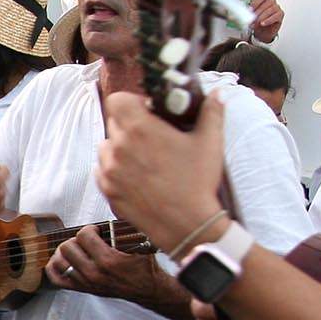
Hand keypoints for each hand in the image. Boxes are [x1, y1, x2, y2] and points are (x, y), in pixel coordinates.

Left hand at [45, 223, 173, 311]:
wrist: (148, 289)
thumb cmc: (144, 266)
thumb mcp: (141, 243)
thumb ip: (128, 226)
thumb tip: (118, 205)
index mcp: (108, 261)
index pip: (83, 236)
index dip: (89, 229)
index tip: (96, 230)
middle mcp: (94, 273)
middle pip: (67, 247)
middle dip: (76, 239)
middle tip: (87, 240)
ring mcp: (86, 282)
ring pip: (59, 261)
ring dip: (66, 252)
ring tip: (77, 249)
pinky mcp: (82, 289)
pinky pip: (57, 278)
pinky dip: (55, 267)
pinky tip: (63, 260)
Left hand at [97, 87, 227, 252]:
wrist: (187, 225)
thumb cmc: (198, 183)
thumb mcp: (210, 143)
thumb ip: (211, 112)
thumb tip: (217, 94)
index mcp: (140, 129)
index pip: (118, 100)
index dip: (132, 102)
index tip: (147, 111)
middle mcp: (119, 147)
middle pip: (114, 122)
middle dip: (131, 125)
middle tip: (152, 136)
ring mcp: (110, 170)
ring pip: (106, 146)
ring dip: (120, 147)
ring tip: (144, 158)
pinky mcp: (107, 190)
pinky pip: (103, 170)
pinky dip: (115, 170)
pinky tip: (137, 176)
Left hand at [248, 0, 284, 43]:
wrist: (262, 32)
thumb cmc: (257, 22)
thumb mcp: (250, 16)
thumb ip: (248, 12)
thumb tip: (243, 12)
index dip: (255, 3)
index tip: (249, 10)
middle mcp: (271, 1)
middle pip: (266, 3)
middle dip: (257, 12)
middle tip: (251, 18)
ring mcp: (276, 7)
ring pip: (271, 9)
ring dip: (262, 17)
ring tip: (256, 23)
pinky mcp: (280, 14)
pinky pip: (276, 16)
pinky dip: (268, 20)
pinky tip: (263, 23)